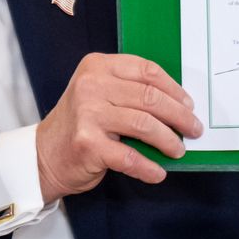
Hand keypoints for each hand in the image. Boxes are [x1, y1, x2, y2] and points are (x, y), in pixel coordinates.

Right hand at [35, 53, 202, 203]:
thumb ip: (129, 90)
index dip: (173, 88)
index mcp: (97, 66)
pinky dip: (148, 167)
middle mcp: (91, 85)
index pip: (146, 70)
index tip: (188, 104)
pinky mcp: (88, 144)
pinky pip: (129, 156)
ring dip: (168, 140)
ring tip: (178, 150)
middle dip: (179, 116)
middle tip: (193, 129)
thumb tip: (178, 104)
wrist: (45, 153)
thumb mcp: (99, 92)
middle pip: (149, 97)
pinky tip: (158, 172)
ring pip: (144, 124)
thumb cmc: (81, 122)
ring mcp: (88, 114)